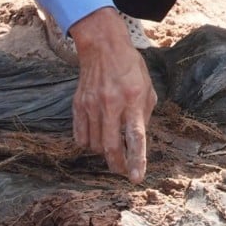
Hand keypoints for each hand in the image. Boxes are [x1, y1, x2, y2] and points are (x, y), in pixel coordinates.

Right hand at [70, 7, 156, 182]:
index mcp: (133, 99)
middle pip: (110, 147)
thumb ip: (144, 113)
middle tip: (123, 171)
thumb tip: (137, 137)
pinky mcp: (78, 106)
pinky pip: (80, 136)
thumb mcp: (147, 87)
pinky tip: (96, 139)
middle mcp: (111, 105)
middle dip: (117, 165)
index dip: (136, 159)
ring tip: (112, 148)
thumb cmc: (130, 67)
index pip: (135, 136)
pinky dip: (88, 144)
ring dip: (104, 153)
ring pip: (94, 144)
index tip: (136, 178)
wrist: (102, 48)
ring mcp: (92, 106)